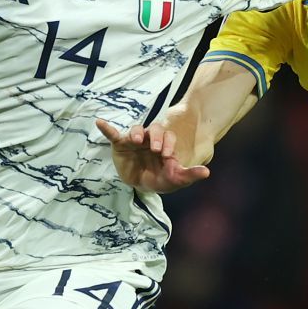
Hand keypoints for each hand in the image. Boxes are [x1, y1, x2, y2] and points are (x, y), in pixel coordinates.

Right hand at [95, 119, 209, 192]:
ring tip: (136, 140)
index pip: (169, 137)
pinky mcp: (120, 145)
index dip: (168, 143)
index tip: (167, 156)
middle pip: (154, 129)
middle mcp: (151, 139)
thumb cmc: (161, 179)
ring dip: (137, 132)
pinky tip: (100, 123)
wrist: (142, 185)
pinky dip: (107, 128)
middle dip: (156, 137)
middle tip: (156, 149)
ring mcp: (135, 141)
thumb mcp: (175, 179)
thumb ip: (190, 174)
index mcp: (165, 144)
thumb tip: (207, 172)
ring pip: (137, 129)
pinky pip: (113, 135)